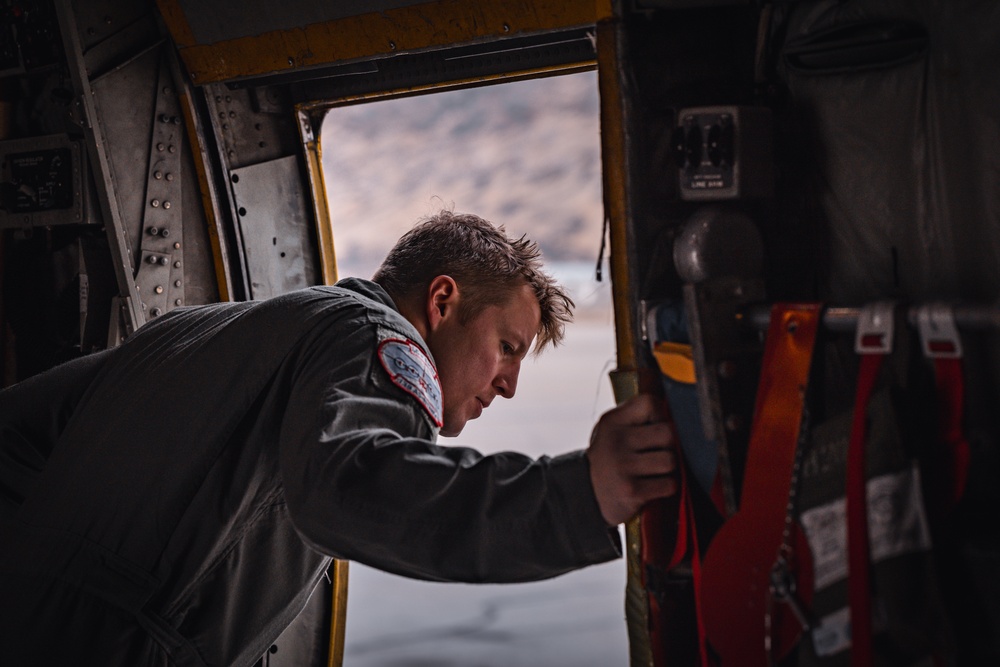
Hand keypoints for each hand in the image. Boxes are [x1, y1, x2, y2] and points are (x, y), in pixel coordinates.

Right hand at [586, 393, 677, 525]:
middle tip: (658, 452)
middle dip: (669, 445)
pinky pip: (669, 484)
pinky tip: (653, 486)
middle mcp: (616, 441)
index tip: (654, 428)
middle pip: (668, 433)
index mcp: (612, 421)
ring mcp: (623, 466)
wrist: (586, 495)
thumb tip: (675, 411)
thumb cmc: (610, 458)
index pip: (650, 403)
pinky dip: (666, 487)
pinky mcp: (631, 490)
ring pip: (670, 460)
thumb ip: (637, 417)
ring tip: (655, 470)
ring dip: (669, 468)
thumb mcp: (613, 430)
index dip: (660, 416)